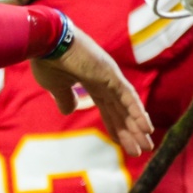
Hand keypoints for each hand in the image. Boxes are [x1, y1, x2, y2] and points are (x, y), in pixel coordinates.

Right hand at [30, 25, 153, 155]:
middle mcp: (104, 81)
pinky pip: (127, 95)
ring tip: (147, 144)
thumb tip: (69, 111)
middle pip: (121, 111)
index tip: (122, 144)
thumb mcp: (55, 87)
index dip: (116, 127)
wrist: (45, 42)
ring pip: (127, 106)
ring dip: (137, 125)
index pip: (108, 110)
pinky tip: (146, 127)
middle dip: (130, 131)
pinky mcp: (110, 74)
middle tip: (142, 149)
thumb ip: (65, 98)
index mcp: (91, 83)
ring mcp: (109, 77)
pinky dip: (137, 111)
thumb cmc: (47, 60)